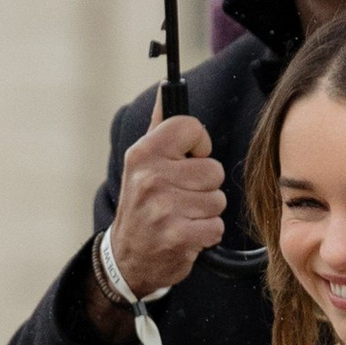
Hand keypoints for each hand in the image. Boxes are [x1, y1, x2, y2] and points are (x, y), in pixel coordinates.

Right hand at [85, 100, 224, 333]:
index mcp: (144, 152)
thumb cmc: (143, 203)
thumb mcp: (143, 162)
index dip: (199, 147)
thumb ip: (159, 125)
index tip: (187, 161)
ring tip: (182, 217)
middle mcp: (150, 177)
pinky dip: (206, 235)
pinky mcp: (177, 236)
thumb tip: (166, 87)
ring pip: (218, 200)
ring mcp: (163, 208)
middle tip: (180, 198)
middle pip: (213, 170)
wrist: (127, 257)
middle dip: (204, 187)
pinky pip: (216, 227)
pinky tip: (186, 235)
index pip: (192, 128)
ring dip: (205, 212)